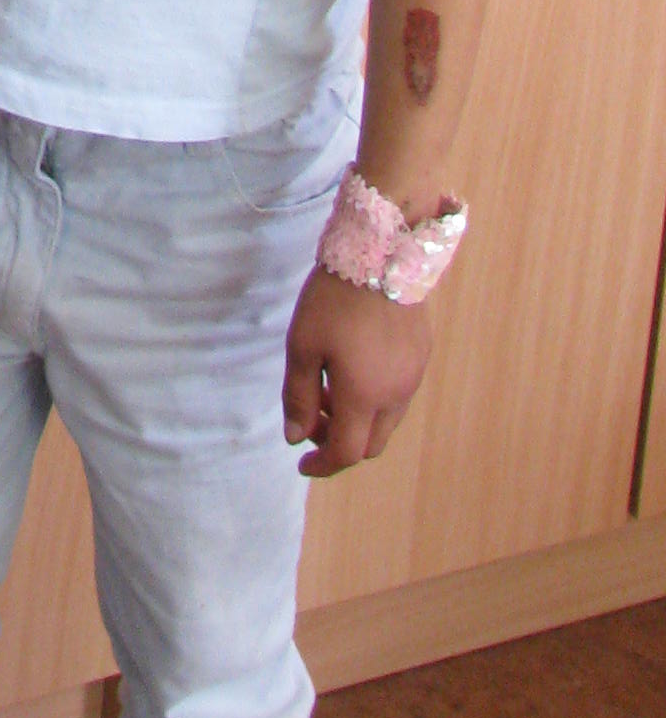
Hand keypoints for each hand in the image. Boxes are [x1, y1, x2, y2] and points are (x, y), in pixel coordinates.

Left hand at [281, 266, 433, 476]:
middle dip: (339, 442)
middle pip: (370, 444)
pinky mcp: (421, 356)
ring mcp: (413, 377)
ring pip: (386, 421)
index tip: (302, 463)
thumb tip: (296, 437)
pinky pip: (397, 395)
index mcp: (364, 398)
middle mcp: (395, 396)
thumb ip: (298, 395)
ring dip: (357, 420)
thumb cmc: (335, 300)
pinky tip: (354, 367)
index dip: (322, 465)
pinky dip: (373, 399)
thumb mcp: (303, 345)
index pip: (346, 452)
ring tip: (328, 387)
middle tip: (312, 418)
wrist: (383, 253)